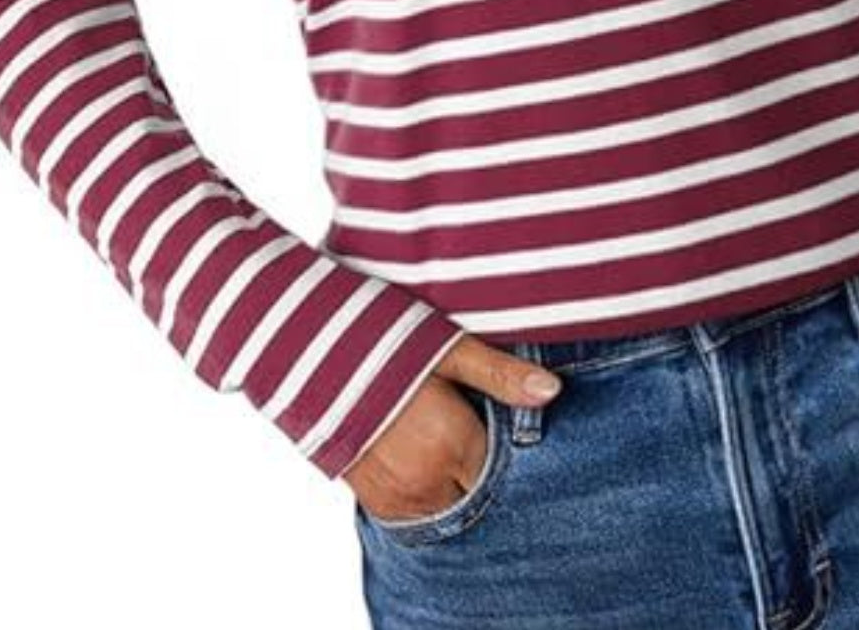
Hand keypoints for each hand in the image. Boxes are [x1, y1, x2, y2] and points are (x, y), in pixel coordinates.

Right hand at [341, 333, 563, 521]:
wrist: (304, 355)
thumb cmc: (379, 342)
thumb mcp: (445, 348)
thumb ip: (500, 375)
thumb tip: (553, 391)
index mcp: (452, 446)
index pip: (503, 469)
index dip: (503, 445)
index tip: (493, 419)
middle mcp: (427, 484)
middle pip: (478, 492)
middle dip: (481, 467)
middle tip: (467, 426)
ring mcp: (397, 499)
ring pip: (449, 508)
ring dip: (454, 483)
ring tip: (442, 440)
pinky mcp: (372, 503)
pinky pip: (417, 515)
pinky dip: (427, 494)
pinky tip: (421, 457)